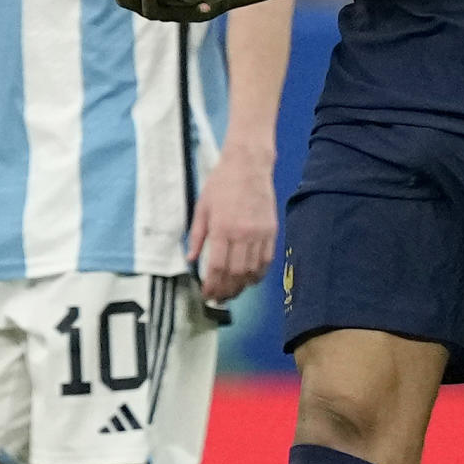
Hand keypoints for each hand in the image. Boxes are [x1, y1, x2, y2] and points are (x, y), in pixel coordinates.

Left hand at [187, 142, 277, 302]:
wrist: (248, 164)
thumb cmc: (221, 183)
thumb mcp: (202, 207)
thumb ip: (197, 235)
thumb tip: (191, 259)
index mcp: (222, 228)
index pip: (217, 267)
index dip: (212, 286)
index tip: (206, 294)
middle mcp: (242, 234)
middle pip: (236, 274)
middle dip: (226, 291)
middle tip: (218, 299)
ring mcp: (259, 233)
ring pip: (253, 270)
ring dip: (242, 286)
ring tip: (233, 292)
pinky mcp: (272, 230)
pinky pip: (267, 260)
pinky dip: (259, 274)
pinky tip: (250, 279)